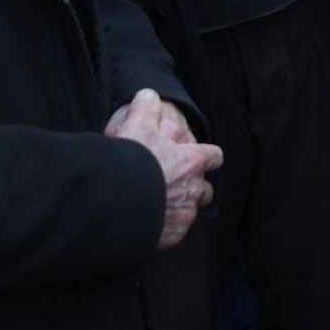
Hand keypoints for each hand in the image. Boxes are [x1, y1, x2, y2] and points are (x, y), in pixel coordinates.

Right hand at [107, 89, 221, 251]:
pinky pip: (175, 231)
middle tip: (176, 185)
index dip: (207, 157)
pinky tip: (149, 223)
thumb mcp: (137, 126)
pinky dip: (165, 227)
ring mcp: (185, 213)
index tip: (200, 157)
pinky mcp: (172, 235)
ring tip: (162, 205)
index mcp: (193, 160)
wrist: (116, 202)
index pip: (214, 156)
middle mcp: (195, 188)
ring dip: (181, 207)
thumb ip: (146, 109)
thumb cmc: (130, 160)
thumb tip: (148, 94)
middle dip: (196, 187)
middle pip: (206, 189)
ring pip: (191, 210)